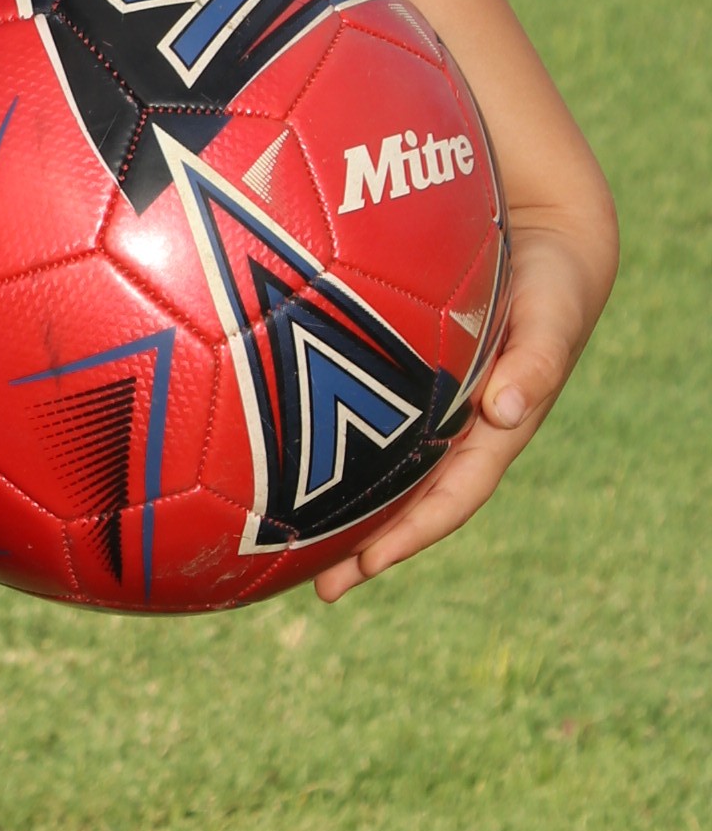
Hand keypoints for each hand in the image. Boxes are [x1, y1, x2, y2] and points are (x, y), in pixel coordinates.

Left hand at [313, 215, 610, 601]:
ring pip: (380, 469)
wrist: (543, 241)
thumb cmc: (551, 283)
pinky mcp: (404, 375)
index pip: (449, 499)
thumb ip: (537, 361)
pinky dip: (329, 438)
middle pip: (408, 501)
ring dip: (342, 508)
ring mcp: (431, 408)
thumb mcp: (553, 315)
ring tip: (286, 544)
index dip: (410, 535)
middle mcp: (457, 431)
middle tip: (322, 589)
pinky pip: (364, 415)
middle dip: (368, 548)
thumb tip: (506, 410)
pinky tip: (277, 447)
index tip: (368, 567)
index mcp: (492, 434)